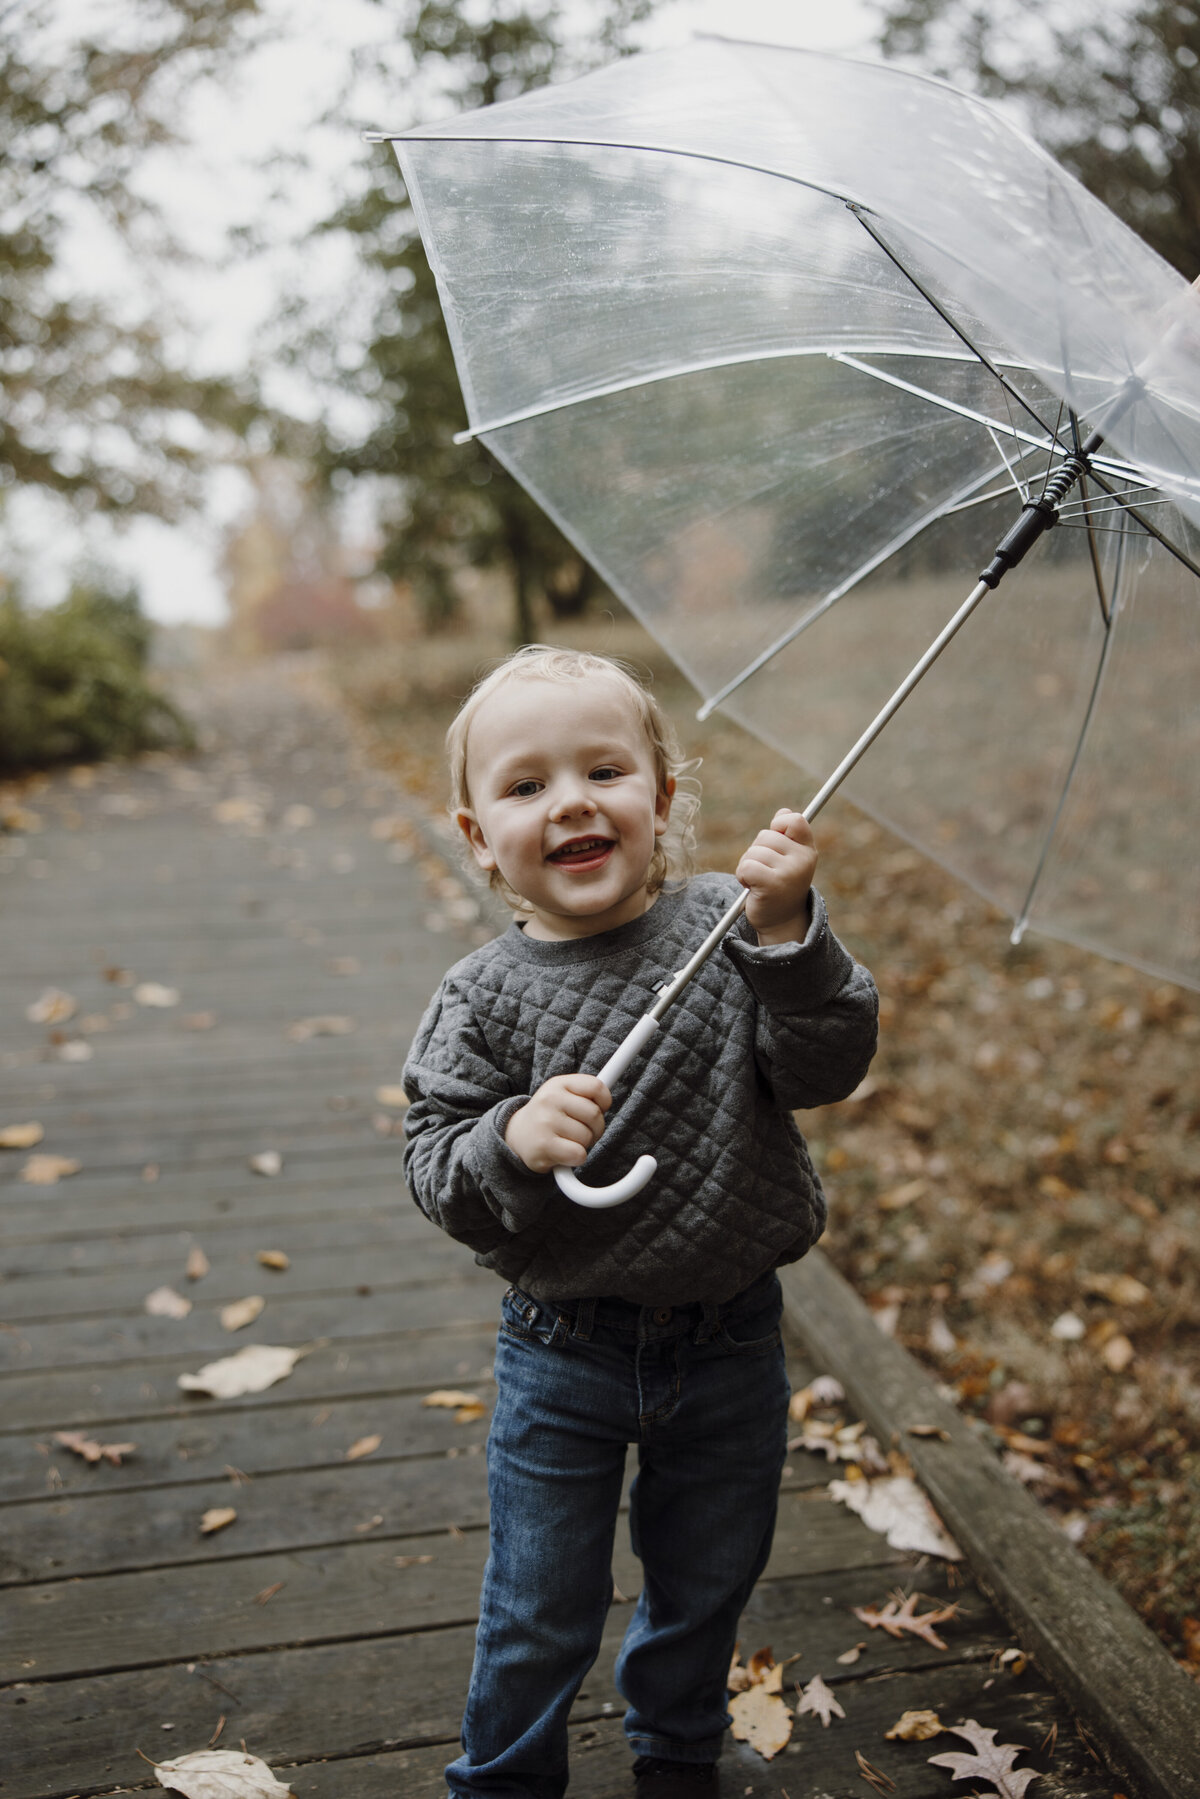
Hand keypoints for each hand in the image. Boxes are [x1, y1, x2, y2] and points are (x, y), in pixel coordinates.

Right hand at [505, 1073, 611, 1171]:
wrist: (516, 1136)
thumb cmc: (548, 1116)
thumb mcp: (562, 1094)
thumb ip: (585, 1093)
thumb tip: (608, 1100)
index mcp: (558, 1084)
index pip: (596, 1087)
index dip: (604, 1102)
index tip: (599, 1109)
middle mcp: (550, 1099)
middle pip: (595, 1115)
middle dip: (595, 1128)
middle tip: (582, 1131)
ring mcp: (545, 1122)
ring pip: (587, 1137)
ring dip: (583, 1144)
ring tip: (568, 1141)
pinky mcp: (544, 1145)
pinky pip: (579, 1154)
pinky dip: (577, 1158)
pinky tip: (564, 1153)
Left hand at [736, 808, 816, 944]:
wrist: (781, 922)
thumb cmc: (781, 887)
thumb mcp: (788, 859)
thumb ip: (786, 835)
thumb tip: (784, 811)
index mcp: (808, 850)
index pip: (795, 820)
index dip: (779, 824)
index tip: (775, 840)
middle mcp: (803, 860)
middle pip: (765, 836)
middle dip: (757, 852)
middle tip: (765, 872)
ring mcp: (790, 873)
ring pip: (753, 852)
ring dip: (747, 866)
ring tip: (758, 881)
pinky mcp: (773, 885)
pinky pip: (746, 866)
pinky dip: (742, 876)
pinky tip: (751, 887)